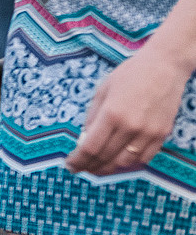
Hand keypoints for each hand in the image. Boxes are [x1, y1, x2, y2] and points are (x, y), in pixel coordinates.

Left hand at [66, 51, 188, 175]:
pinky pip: (144, 158)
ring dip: (108, 168)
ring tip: (97, 167)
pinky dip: (129, 164)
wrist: (165, 66)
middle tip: (81, 168)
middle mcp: (131, 126)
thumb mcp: (102, 92)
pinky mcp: (162, 134)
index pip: (90, 148)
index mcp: (112, 114)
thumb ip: (92, 118)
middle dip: (89, 167)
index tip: (70, 165)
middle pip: (106, 158)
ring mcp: (149, 132)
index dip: (78, 161)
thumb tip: (83, 141)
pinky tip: (119, 161)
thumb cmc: (130, 74)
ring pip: (124, 163)